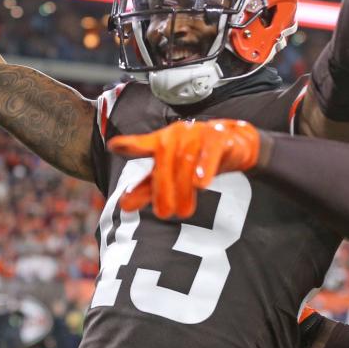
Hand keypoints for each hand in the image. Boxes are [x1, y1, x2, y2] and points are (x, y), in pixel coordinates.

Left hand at [108, 119, 260, 219]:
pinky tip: (202, 184)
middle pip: (165, 160)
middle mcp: (177, 134)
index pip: (142, 144)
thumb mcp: (172, 175)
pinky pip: (211, 150)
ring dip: (183, 186)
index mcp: (161, 141)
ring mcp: (198, 132)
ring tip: (184, 212)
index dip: (129, 144)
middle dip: (163, 189)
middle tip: (165, 215)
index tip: (114, 146)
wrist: (235, 144)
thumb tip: (123, 205)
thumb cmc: (197, 158)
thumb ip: (148, 189)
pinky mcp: (219, 135)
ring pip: (186, 159)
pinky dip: (206, 166)